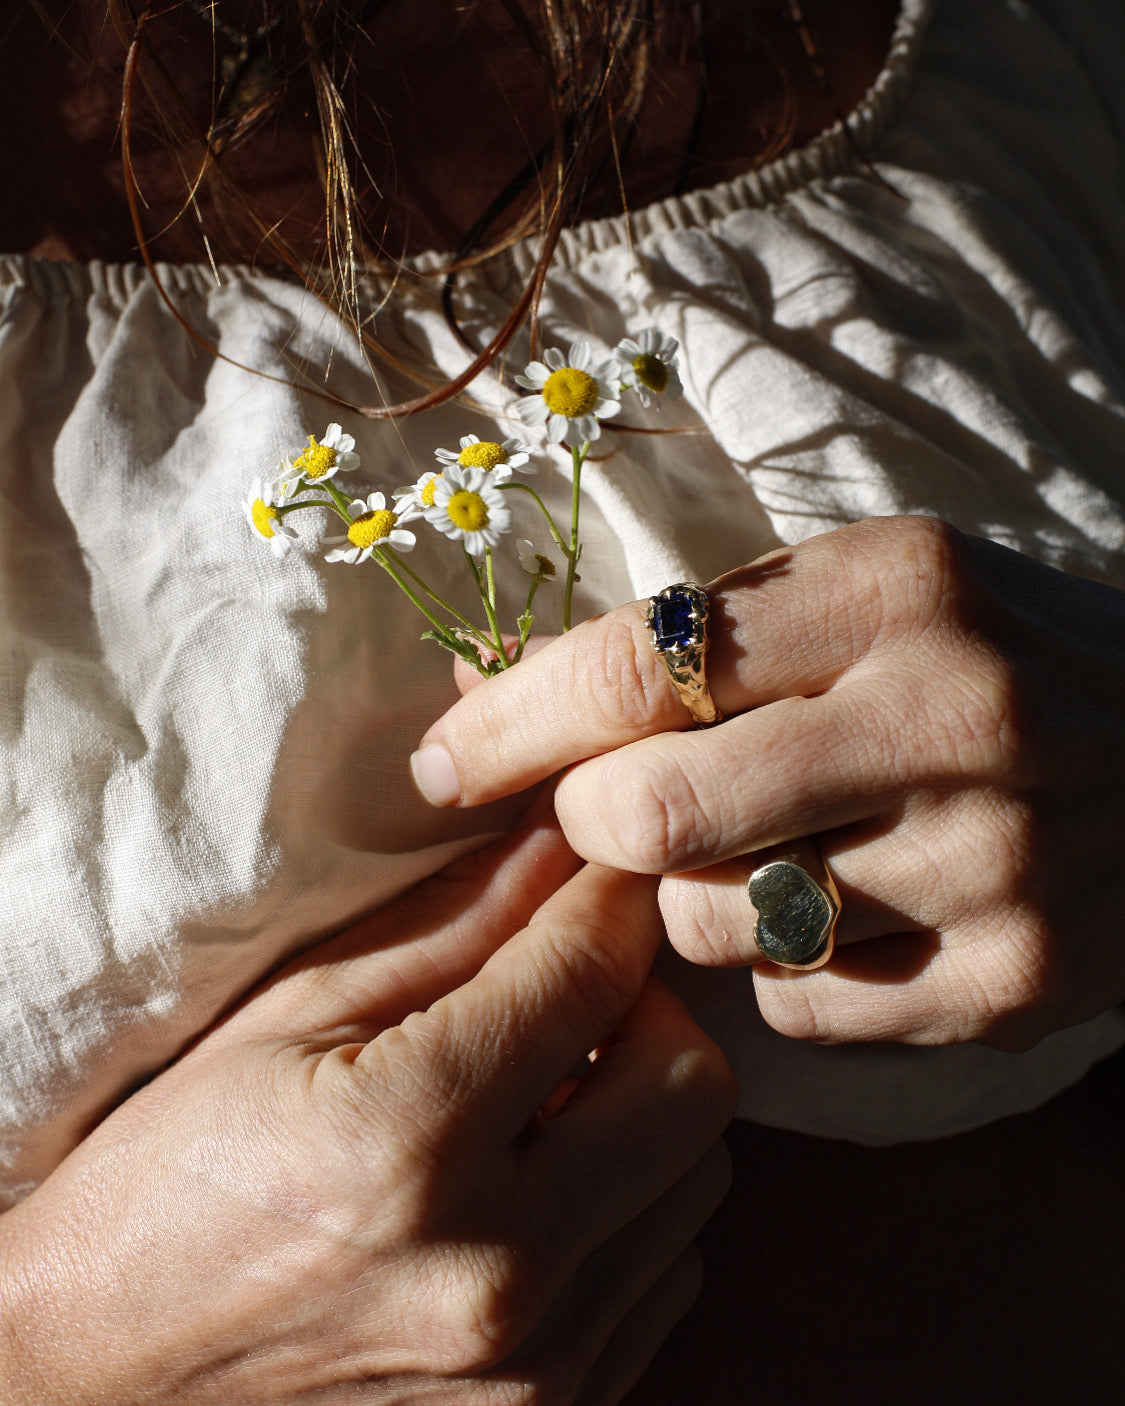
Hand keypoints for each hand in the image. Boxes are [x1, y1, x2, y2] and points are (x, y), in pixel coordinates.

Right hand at [0, 815, 736, 1404]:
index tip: (600, 870)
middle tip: (575, 989)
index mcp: (412, 1139)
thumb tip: (556, 845)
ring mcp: (535, 1366)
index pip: (591, 973)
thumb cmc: (171, 1186)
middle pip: (694, 1081)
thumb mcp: (290, 1023)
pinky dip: (628, 1207)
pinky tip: (539, 1187)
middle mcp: (498, 1266)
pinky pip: (664, 1275)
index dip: (608, 897)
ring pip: (699, 1180)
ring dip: (643, 1112)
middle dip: (650, 1007)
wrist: (103, 1387)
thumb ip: (449, 931)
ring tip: (547, 1097)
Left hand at [410, 516, 1124, 1049]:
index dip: (509, 723)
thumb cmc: (983, 655)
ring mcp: (996, 862)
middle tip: (613, 811)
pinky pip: (798, 1013)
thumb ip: (698, 639)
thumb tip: (489, 706)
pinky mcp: (1017, 981)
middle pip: (652, 813)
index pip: (638, 664)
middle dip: (592, 824)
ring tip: (760, 854)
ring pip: (713, 927)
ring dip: (690, 900)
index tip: (442, 764)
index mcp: (896, 587)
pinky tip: (839, 915)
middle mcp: (953, 715)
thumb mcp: (865, 592)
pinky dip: (778, 971)